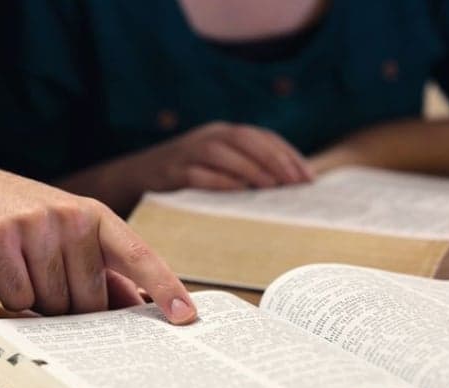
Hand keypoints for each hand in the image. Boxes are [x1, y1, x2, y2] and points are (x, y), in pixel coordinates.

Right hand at [0, 161, 196, 323]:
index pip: (139, 255)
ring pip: (54, 303)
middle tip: (50, 282)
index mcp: (97, 217)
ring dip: (39, 302)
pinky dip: (10, 297)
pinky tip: (4, 272)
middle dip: (72, 307)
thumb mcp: (70, 235)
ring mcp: (36, 224)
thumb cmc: (26, 222)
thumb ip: (103, 270)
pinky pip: (19, 298)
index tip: (185, 315)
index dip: (166, 286)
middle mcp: (72, 216)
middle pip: (91, 298)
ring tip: (26, 271)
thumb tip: (137, 309)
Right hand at [129, 121, 313, 190]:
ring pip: (224, 154)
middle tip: (295, 184)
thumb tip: (288, 187)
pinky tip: (239, 192)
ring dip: (251, 170)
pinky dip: (220, 182)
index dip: (288, 155)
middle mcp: (209, 136)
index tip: (308, 178)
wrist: (140, 175)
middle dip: (275, 161)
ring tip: (272, 188)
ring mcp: (189, 152)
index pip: (263, 137)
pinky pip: (199, 174)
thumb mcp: (219, 165)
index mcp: (225, 133)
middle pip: (246, 140)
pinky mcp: (173, 171)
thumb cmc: (190, 174)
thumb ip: (248, 168)